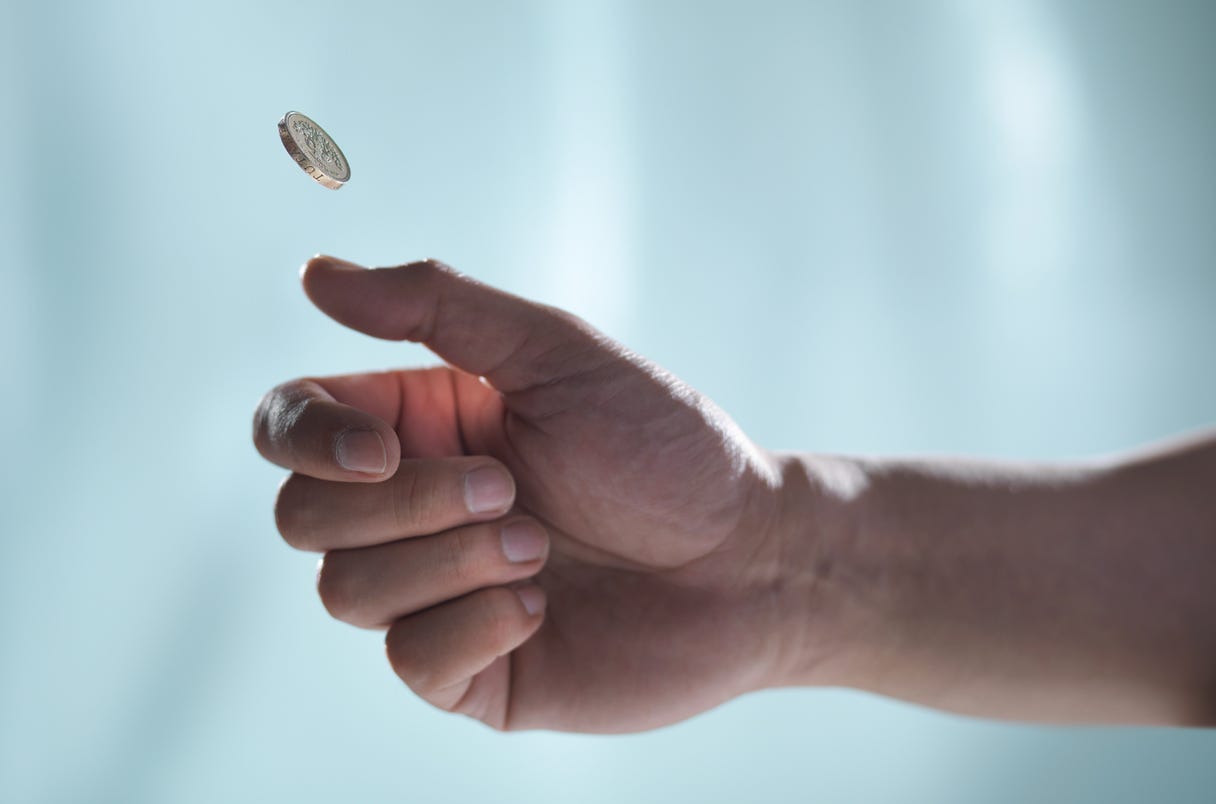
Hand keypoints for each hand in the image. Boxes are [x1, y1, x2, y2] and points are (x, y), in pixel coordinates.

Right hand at [253, 256, 818, 732]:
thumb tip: (314, 273)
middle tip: (510, 490)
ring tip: (539, 546)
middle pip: (303, 517)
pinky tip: (543, 607)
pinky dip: (474, 626)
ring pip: (344, 593)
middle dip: (404, 505)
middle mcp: (410, 510)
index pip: (288, 427)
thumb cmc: (663, 447)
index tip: (387, 447)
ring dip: (447, 563)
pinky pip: (410, 661)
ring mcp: (432, 594)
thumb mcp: (556, 351)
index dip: (308, 439)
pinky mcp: (467, 670)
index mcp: (419, 425)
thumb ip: (435, 305)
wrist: (749, 558)